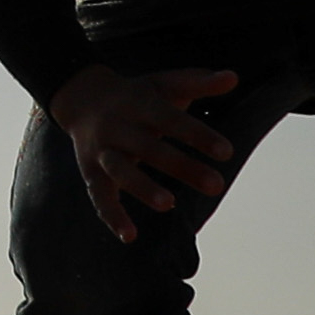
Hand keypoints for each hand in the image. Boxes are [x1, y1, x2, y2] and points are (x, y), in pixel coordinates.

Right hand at [49, 63, 247, 240]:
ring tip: (169, 204)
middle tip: (218, 186)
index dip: (197, 135)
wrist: (80, 97)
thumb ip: (199, 82)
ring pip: (120, 170)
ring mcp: (102, 150)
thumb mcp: (164, 84)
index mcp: (138, 103)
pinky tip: (130, 237)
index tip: (227, 152)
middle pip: (149, 148)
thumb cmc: (136, 94)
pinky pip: (99, 195)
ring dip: (141, 187)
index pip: (170, 119)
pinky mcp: (91, 171)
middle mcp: (118, 126)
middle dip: (182, 167)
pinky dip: (111, 216)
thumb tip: (234, 77)